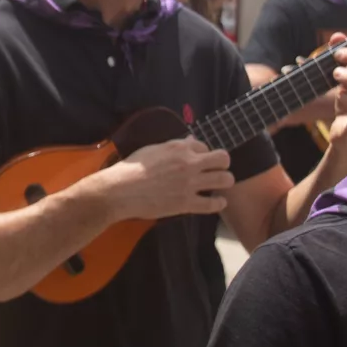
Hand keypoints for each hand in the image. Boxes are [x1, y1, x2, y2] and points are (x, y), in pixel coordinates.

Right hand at [96, 137, 233, 221]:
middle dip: (223, 164)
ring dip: (225, 182)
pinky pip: (213, 204)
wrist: (121, 190)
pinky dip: (219, 203)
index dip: (204, 153)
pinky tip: (217, 202)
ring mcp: (190, 184)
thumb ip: (174, 146)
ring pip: (225, 180)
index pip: (204, 145)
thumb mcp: (152, 149)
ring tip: (219, 185)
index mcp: (179, 147)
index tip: (200, 160)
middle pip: (222, 159)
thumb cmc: (131, 168)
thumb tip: (190, 141)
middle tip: (217, 170)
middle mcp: (189, 163)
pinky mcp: (187, 203)